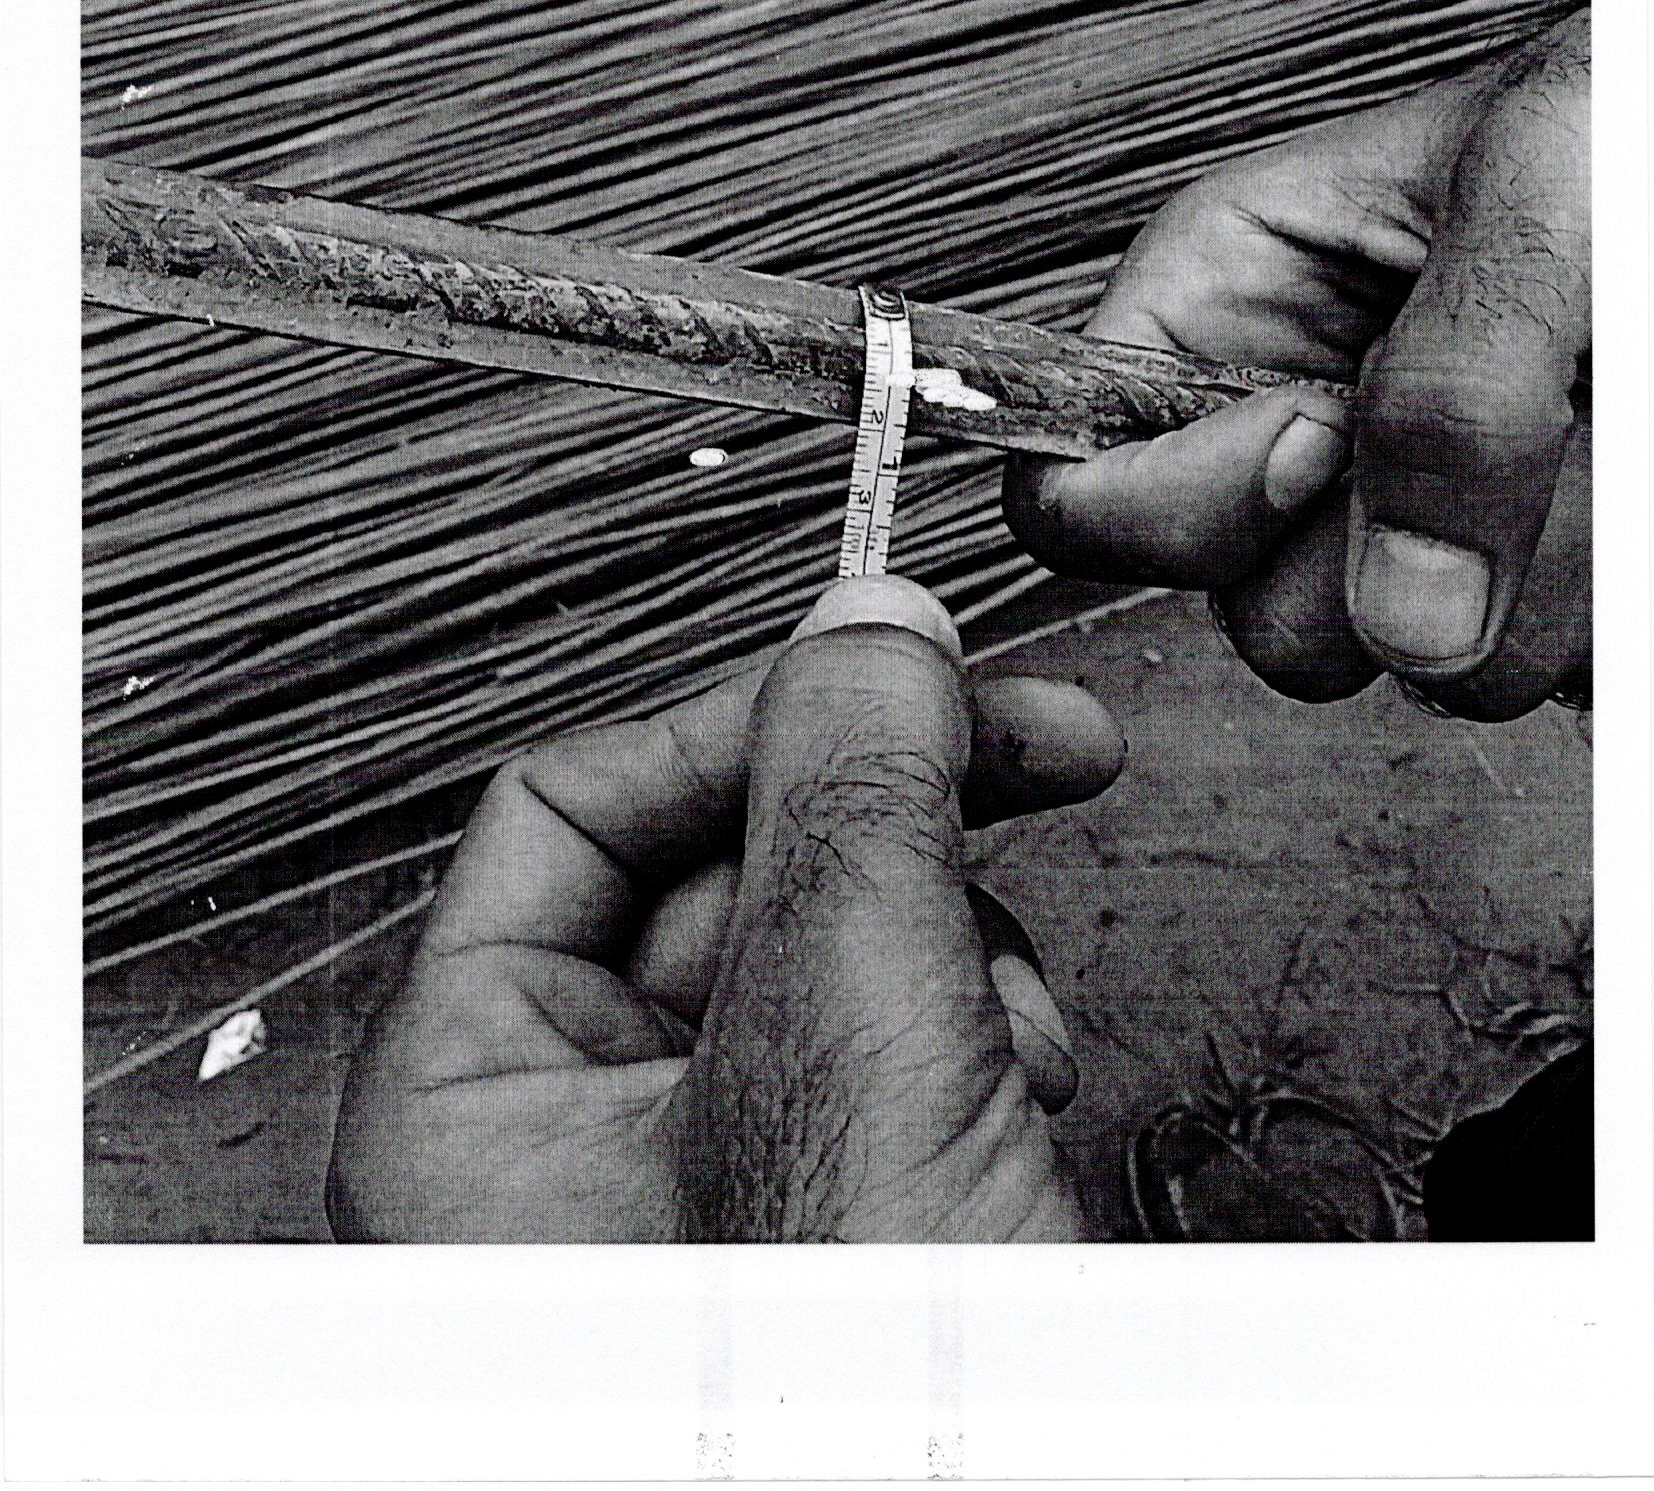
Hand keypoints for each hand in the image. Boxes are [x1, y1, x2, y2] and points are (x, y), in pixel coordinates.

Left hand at [327, 577, 1124, 1241]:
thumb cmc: (855, 1422)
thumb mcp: (846, 1053)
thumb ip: (850, 808)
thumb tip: (866, 633)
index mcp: (465, 1108)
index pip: (570, 808)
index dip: (744, 715)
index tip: (896, 663)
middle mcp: (560, 1153)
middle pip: (720, 871)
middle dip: (892, 820)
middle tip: (1030, 745)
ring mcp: (695, 1203)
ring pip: (826, 957)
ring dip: (957, 939)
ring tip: (1023, 1010)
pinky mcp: (820, 1235)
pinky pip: (885, 1057)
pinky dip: (977, 1034)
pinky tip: (1029, 1078)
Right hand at [1005, 10, 1588, 720]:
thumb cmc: (1624, 126)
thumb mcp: (1531, 205)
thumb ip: (1451, 391)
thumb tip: (1409, 610)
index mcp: (1223, 301)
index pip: (1077, 496)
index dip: (1185, 509)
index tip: (1323, 441)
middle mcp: (1294, 423)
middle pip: (1258, 616)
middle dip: (1399, 555)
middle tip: (1520, 428)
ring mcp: (1406, 513)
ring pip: (1413, 661)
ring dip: (1541, 580)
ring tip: (1608, 439)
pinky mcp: (1509, 575)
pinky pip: (1529, 667)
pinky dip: (1600, 611)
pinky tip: (1626, 497)